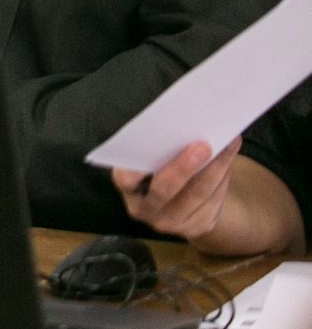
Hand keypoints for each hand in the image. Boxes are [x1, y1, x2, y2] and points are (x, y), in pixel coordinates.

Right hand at [112, 139, 304, 254]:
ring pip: (197, 194)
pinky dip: (223, 178)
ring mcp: (169, 222)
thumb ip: (155, 149)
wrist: (177, 198)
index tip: (152, 148)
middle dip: (185, 167)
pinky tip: (229, 160)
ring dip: (216, 167)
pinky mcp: (194, 228)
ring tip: (228, 144)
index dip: (136, 169)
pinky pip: (213, 202)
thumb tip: (183, 128)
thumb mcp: (147, 159)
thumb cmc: (158, 166)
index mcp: (126, 187)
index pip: (126, 179)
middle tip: (203, 146)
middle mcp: (143, 209)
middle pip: (164, 189)